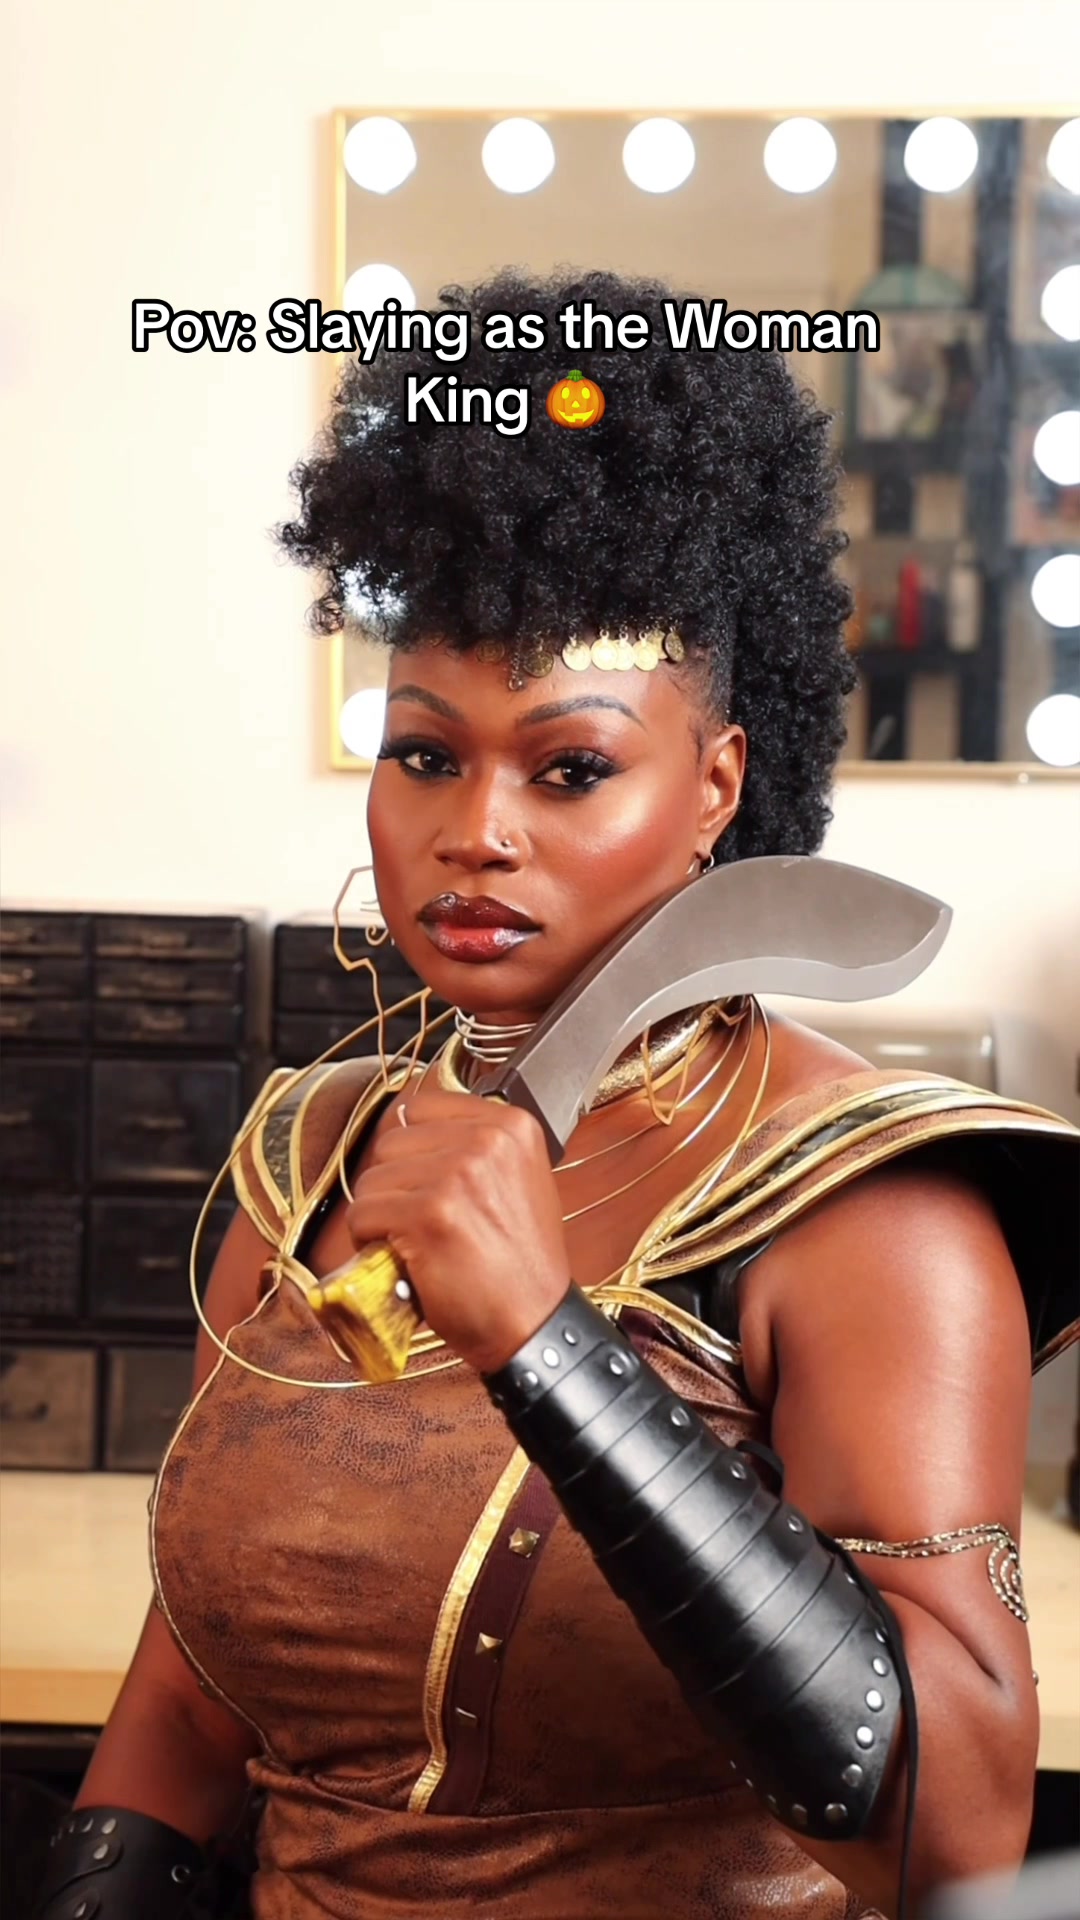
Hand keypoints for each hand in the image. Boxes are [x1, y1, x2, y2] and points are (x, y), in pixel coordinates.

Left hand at [344, 1081, 572, 1373]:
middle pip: (391, 1141)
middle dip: (394, 1183)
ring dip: (379, 1214)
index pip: (420, 1107)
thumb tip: (407, 1126)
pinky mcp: (429, 1214)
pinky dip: (368, 1241)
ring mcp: (457, 1175)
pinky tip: (402, 1258)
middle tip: (419, 1220)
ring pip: (372, 1178)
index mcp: (512, 1125)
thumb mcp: (519, 1180)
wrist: (533, 1322)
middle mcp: (486, 1141)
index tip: (422, 1180)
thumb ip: (475, 1146)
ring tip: (412, 1242)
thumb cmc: (521, 1263)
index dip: (411, 1149)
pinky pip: (363, 1214)